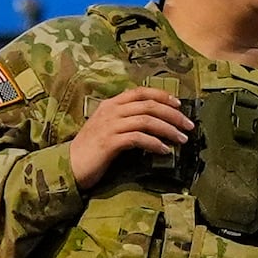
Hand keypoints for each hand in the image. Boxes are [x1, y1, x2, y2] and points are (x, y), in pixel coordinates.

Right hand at [64, 87, 193, 190]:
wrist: (69, 165)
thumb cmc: (92, 150)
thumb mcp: (108, 129)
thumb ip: (126, 121)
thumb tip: (154, 123)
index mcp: (111, 104)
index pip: (141, 92)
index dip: (162, 95)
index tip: (179, 104)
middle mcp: (111, 111)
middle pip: (148, 105)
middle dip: (173, 114)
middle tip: (188, 126)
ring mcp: (109, 126)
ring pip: (146, 120)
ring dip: (168, 129)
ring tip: (182, 140)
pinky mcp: (109, 142)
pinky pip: (138, 138)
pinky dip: (155, 143)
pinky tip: (165, 150)